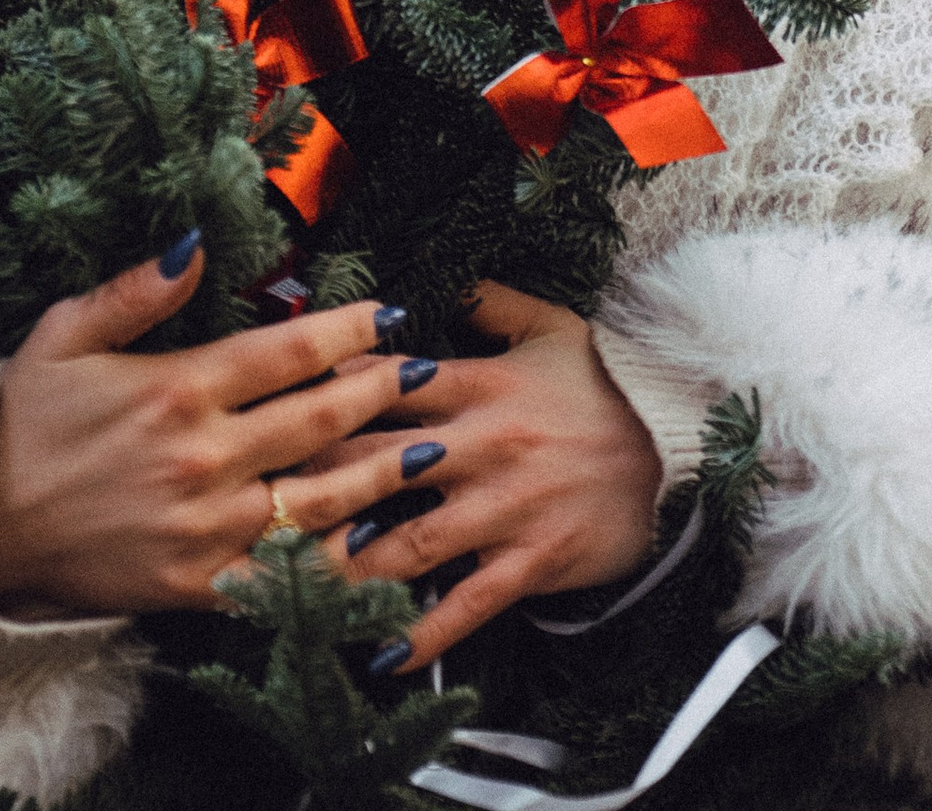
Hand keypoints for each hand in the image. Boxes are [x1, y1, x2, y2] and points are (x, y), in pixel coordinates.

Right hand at [0, 240, 416, 618]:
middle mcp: (203, 459)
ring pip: (321, 500)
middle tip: (425, 369)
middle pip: (320, 421)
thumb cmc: (23, 424)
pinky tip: (378, 547)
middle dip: (382, 391)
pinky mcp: (200, 589)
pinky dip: (339, 565)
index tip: (390, 313)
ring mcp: (206, 530)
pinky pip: (287, 578)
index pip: (290, 352)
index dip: (350, 330)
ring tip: (429, 447)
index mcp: (177, 389)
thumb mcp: (64, 334)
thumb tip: (200, 241)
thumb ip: (137, 289)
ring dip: (382, 473)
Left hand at [279, 279, 662, 670]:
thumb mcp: (551, 327)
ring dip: (351, 565)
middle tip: (251, 509)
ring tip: (294, 585)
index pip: (382, 387)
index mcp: (477, 384)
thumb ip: (490, 302)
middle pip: (378, 465)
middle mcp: (481, 445)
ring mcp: (504, 507)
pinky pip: (468, 602)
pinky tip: (381, 654)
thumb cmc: (609, 386)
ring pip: (409, 541)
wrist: (680, 445)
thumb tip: (444, 278)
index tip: (269, 414)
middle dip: (314, 487)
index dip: (322, 399)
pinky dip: (424, 632)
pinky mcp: (531, 559)